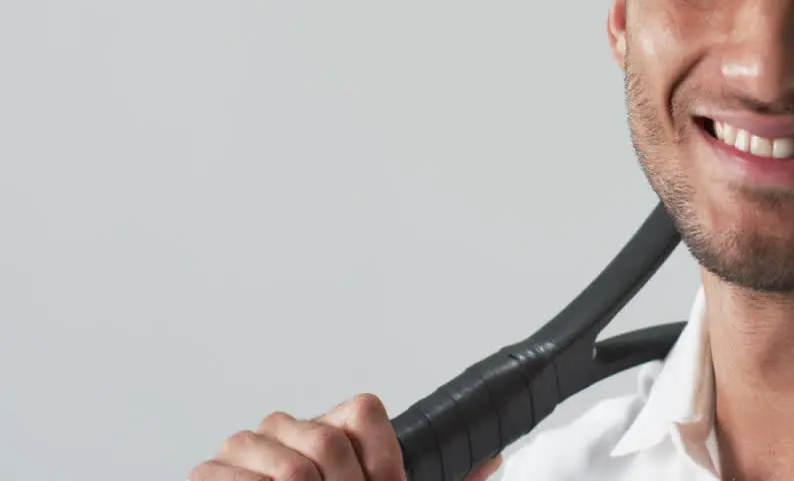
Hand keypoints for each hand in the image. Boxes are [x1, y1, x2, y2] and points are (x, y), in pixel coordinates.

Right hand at [188, 393, 501, 480]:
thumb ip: (446, 477)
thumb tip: (495, 459)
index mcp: (332, 427)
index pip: (366, 411)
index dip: (382, 465)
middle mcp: (286, 427)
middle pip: (328, 443)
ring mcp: (242, 448)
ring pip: (290, 469)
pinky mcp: (205, 476)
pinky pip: (232, 480)